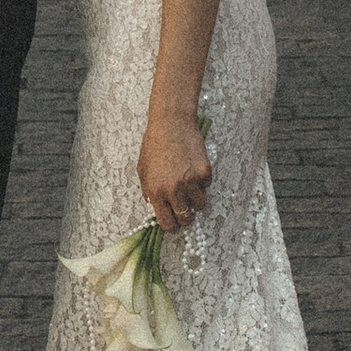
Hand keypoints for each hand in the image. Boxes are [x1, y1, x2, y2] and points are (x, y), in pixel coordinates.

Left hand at [137, 110, 212, 235]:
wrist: (171, 124)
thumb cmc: (154, 144)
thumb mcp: (143, 170)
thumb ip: (149, 191)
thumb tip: (156, 207)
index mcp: (156, 192)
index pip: (167, 222)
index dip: (172, 227)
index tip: (175, 224)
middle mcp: (173, 190)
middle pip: (186, 218)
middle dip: (186, 218)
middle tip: (186, 210)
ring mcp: (190, 182)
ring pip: (200, 205)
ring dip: (197, 200)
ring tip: (191, 187)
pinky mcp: (204, 172)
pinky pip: (207, 186)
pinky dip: (203, 181)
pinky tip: (194, 168)